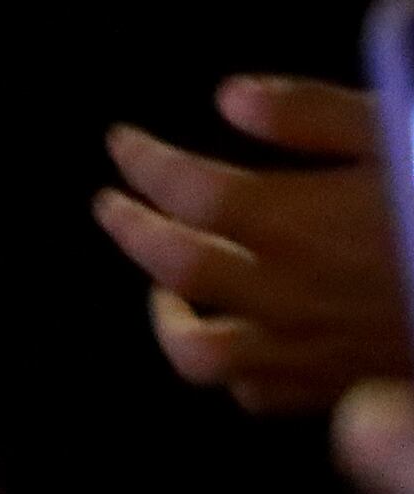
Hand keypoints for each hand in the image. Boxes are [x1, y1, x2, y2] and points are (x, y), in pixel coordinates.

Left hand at [101, 79, 410, 414]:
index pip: (185, 190)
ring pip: (204, 355)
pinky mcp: (348, 388)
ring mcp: (318, 351)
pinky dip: (235, 369)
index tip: (120, 142)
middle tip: (109, 202)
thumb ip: (315, 115)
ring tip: (165, 286)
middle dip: (129, 229)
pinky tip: (244, 338)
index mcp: (297, 222)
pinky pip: (264, 396)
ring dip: (169, 317)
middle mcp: (292, 294)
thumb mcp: (400, 131)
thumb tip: (229, 97)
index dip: (142, 162)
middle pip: (174, 267)